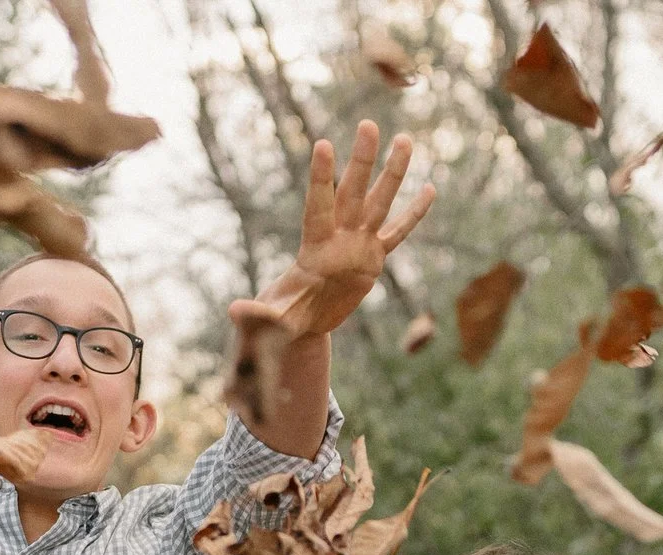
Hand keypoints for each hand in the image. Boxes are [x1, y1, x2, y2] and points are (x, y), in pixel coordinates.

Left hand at [235, 120, 433, 339]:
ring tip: (405, 140)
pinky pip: (397, 233)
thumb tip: (233, 311)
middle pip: (353, 194)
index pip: (318, 207)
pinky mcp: (373, 259)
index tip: (323, 144)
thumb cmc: (282, 317)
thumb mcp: (271, 319)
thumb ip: (257, 315)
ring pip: (379, 203)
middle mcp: (338, 237)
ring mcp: (358, 244)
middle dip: (362, 161)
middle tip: (369, 124)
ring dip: (392, 173)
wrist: (302, 322)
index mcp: (314, 248)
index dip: (321, 179)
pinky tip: (429, 189)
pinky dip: (413, 214)